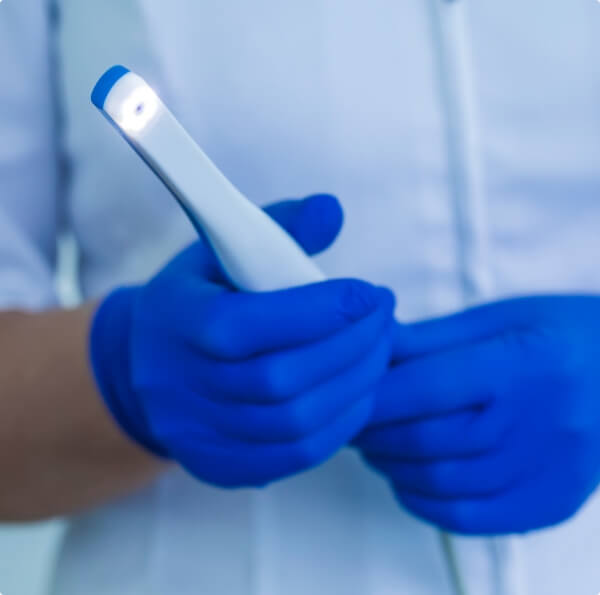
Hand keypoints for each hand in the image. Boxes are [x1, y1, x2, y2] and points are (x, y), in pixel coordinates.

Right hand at [90, 194, 394, 487]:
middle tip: (385, 319)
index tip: (369, 293)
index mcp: (177, 322)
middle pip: (280, 380)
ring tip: (380, 351)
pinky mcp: (220, 465)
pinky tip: (359, 392)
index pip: (248, 324)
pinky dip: (340, 424)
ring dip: (354, 386)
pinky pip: (295, 456)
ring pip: (295, 423)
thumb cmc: (199, 298)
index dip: (320, 311)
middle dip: (351, 347)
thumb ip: (280, 226)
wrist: (146, 364)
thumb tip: (332, 210)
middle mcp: (180, 386)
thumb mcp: (222, 250)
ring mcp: (198, 435)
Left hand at [355, 296, 599, 533]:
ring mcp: (549, 471)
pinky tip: (408, 480)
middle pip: (425, 440)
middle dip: (372, 432)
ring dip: (391, 466)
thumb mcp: (499, 318)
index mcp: (523, 364)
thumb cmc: (563, 333)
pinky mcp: (552, 504)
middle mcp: (540, 423)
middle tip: (354, 420)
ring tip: (376, 446)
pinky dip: (423, 502)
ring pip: (439, 483)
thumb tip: (370, 348)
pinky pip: (470, 518)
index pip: (424, 388)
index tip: (348, 393)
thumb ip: (430, 339)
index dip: (373, 395)